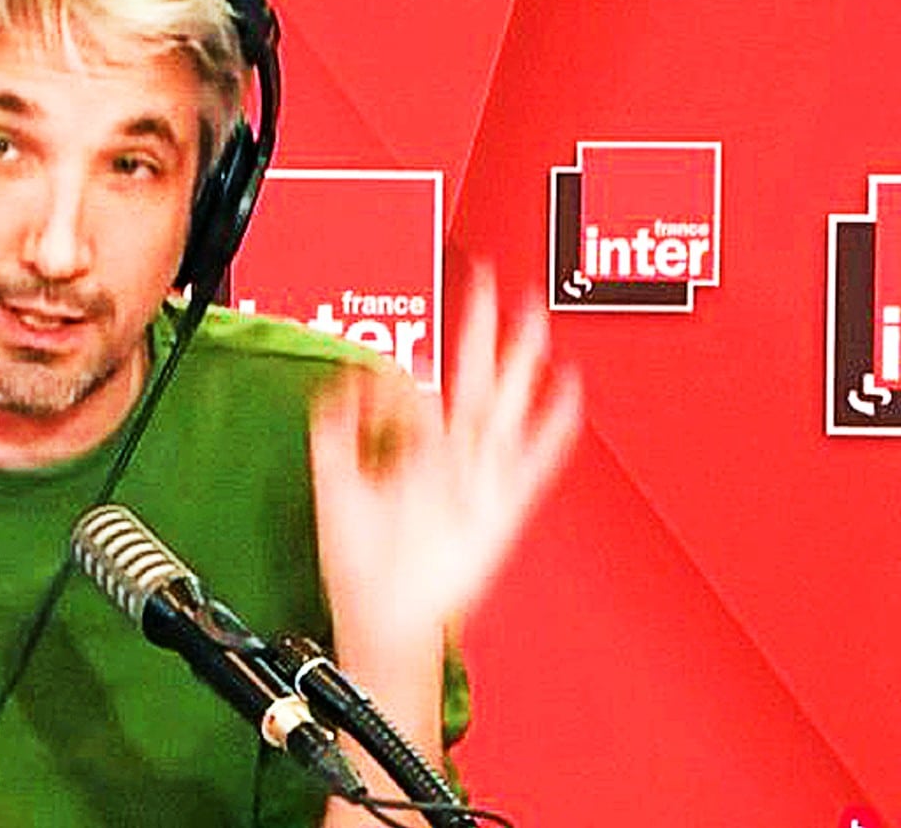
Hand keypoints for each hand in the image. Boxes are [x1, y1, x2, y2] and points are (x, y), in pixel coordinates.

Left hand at [309, 268, 579, 647]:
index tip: (409, 342)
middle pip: (472, 379)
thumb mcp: (333, 489)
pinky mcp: (502, 508)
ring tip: (535, 318)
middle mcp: (449, 460)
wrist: (387, 620)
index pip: (421, 387)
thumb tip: (344, 382)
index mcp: (411, 453)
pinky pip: (533, 461)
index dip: (413, 362)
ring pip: (506, 407)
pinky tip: (568, 390)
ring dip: (522, 364)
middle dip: (481, 329)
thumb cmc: (363, 567)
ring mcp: (479, 480)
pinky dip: (553, 427)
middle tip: (491, 280)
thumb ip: (335, 432)